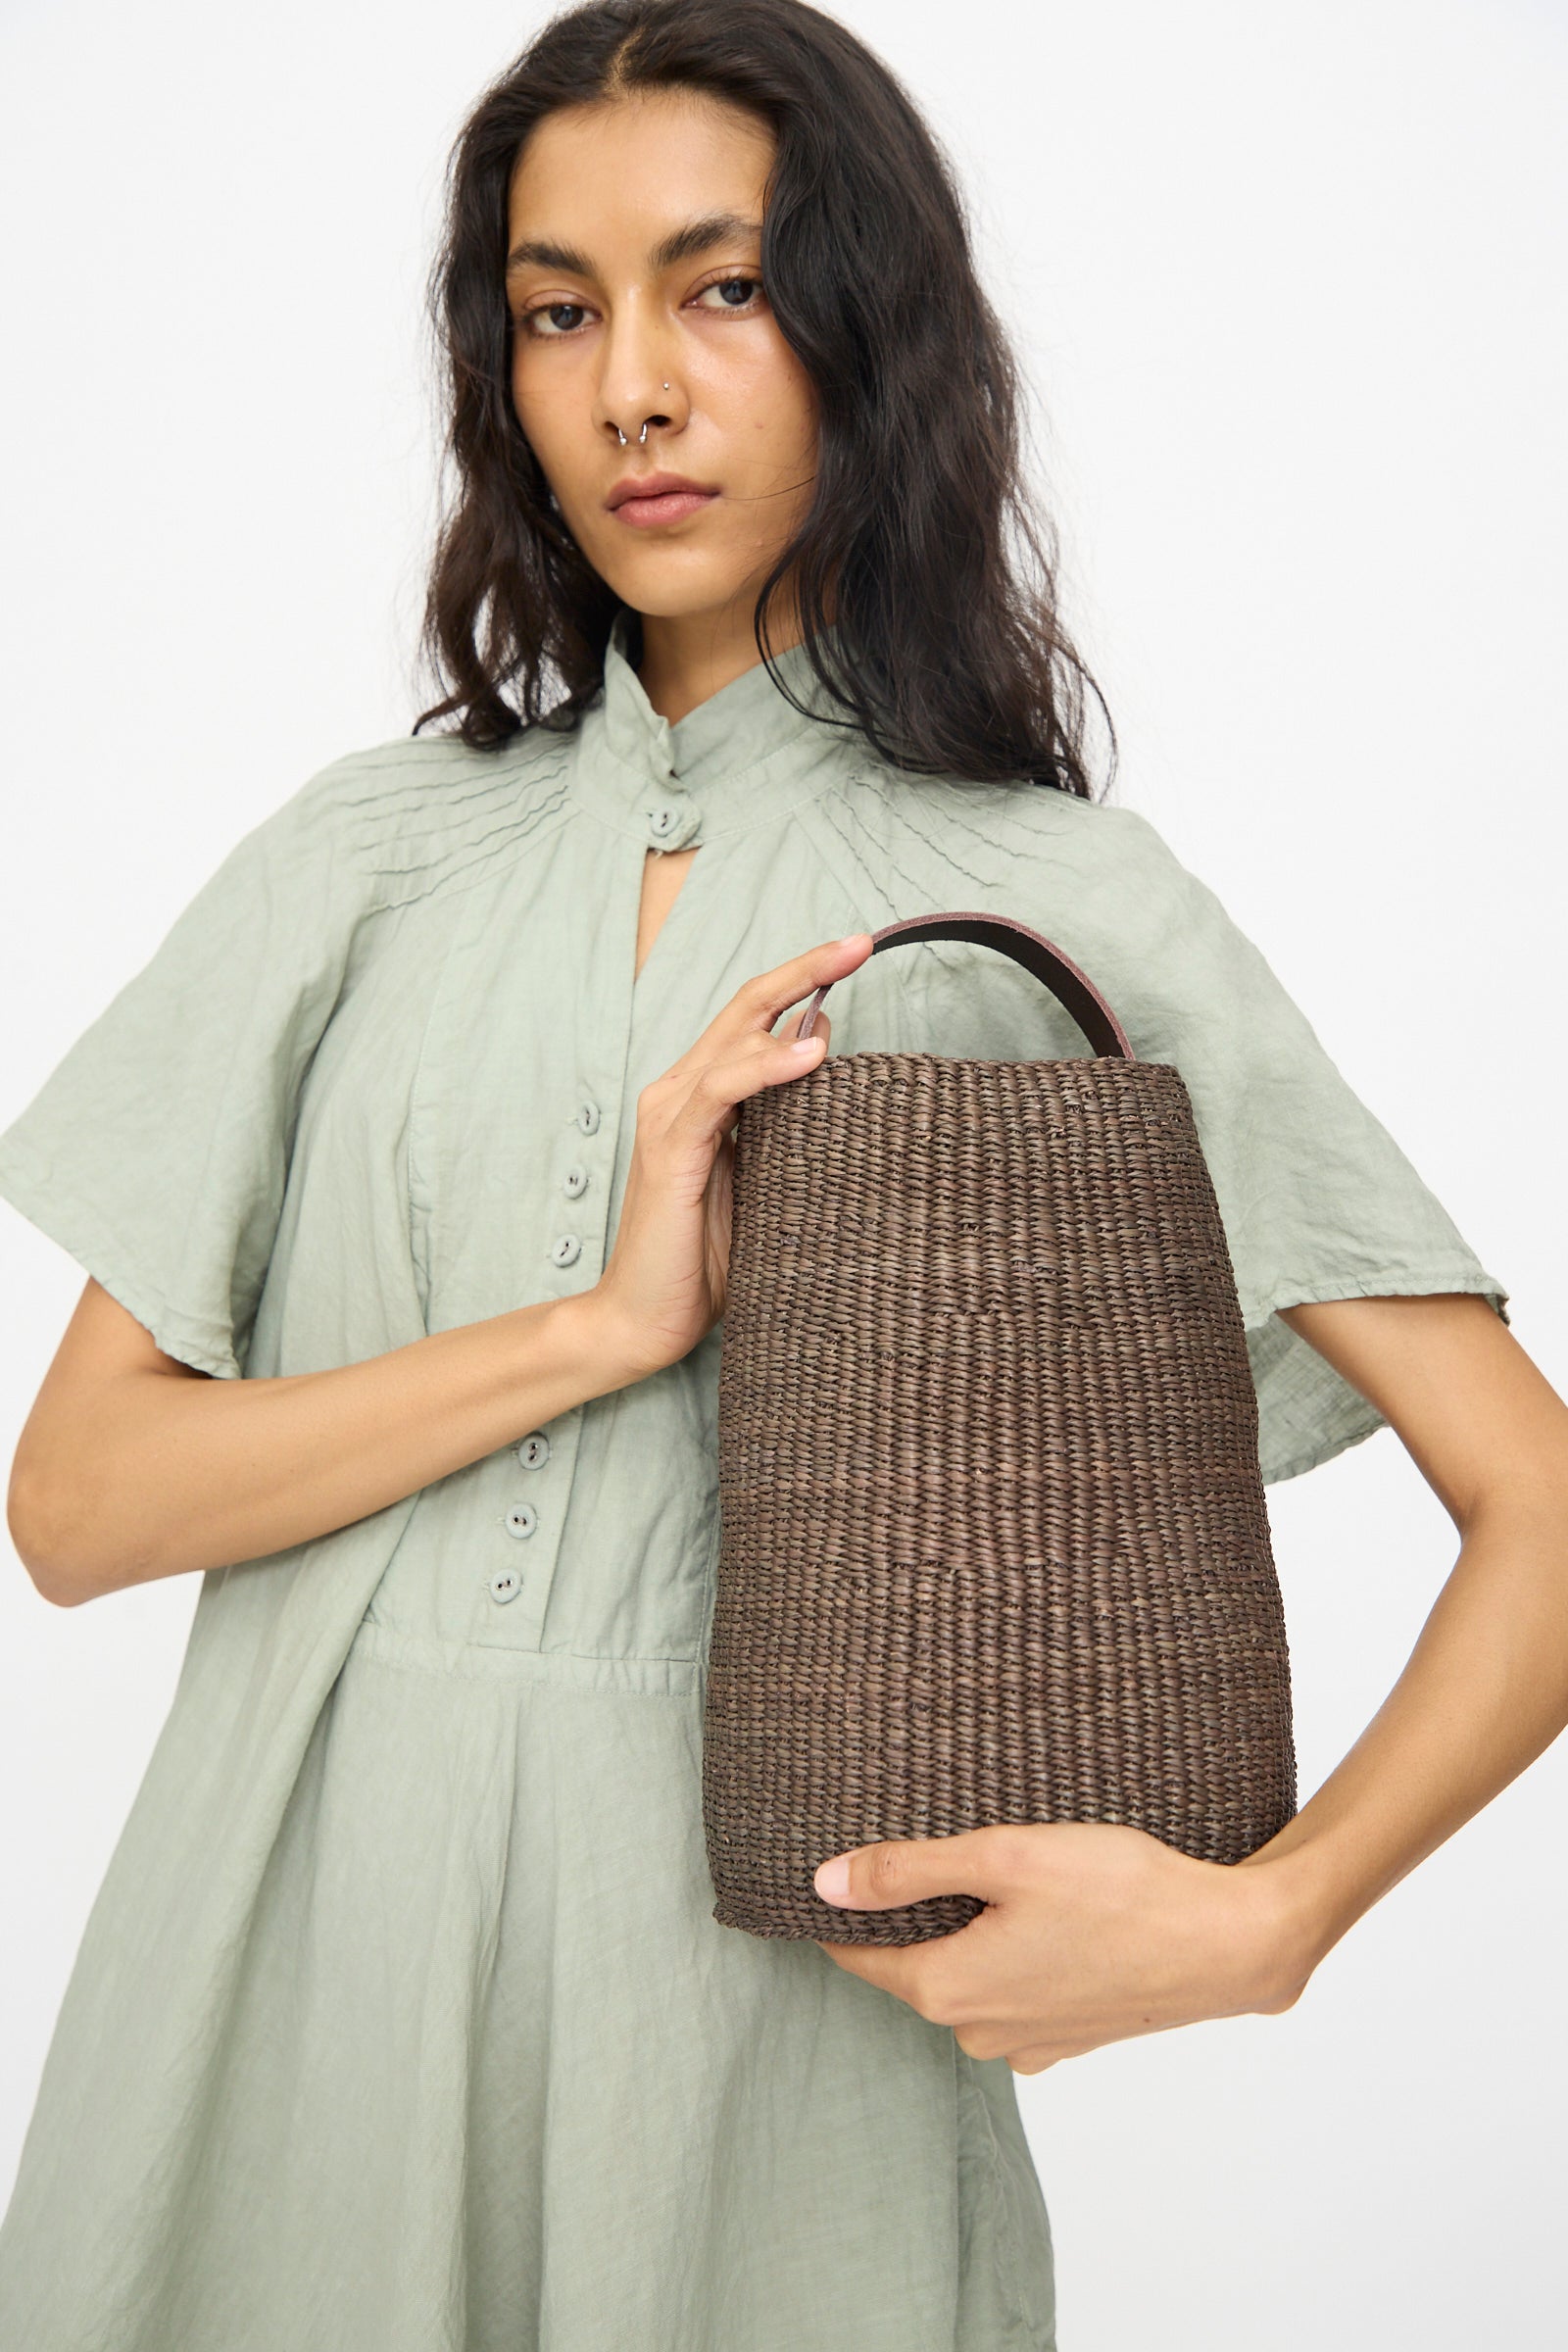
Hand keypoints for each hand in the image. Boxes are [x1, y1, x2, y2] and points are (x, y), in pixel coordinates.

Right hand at [593, 930, 872, 1379]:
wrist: (644, 1321)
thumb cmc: (708, 1262)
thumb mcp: (768, 1182)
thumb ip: (789, 1128)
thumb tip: (825, 1061)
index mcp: (703, 1097)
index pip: (754, 1020)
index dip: (803, 981)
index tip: (857, 953)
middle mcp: (680, 1093)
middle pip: (746, 1008)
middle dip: (806, 968)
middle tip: (860, 941)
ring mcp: (670, 1117)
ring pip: (735, 1035)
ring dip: (791, 993)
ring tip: (844, 966)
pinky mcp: (671, 1150)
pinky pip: (721, 1091)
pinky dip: (766, 1066)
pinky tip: (812, 1054)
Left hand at [811, 1821, 1312, 2072]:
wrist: (1225, 1944)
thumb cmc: (1121, 1894)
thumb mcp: (1005, 1858)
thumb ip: (910, 1870)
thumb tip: (825, 1882)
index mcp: (949, 1989)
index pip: (858, 1954)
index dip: (841, 1910)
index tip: (832, 1867)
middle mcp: (979, 2030)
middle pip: (911, 1966)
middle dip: (909, 1916)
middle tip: (925, 1852)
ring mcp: (1027, 2041)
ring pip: (965, 1977)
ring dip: (967, 1934)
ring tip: (993, 1877)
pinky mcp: (1069, 2035)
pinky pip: (1013, 1991)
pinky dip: (1013, 1954)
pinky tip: (1043, 1914)